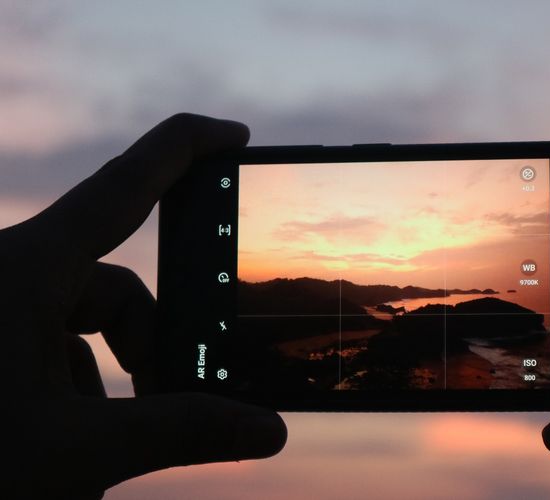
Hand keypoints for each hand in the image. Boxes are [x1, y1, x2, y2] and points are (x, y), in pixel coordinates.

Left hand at [0, 114, 286, 498]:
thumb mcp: (76, 452)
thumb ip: (181, 434)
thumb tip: (268, 430)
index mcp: (26, 271)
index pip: (124, 186)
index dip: (184, 150)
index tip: (234, 135)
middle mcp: (12, 275)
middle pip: (118, 291)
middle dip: (151, 352)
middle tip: (176, 404)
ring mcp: (0, 308)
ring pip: (85, 326)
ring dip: (109, 384)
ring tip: (98, 450)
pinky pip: (54, 347)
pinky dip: (74, 392)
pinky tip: (63, 445)